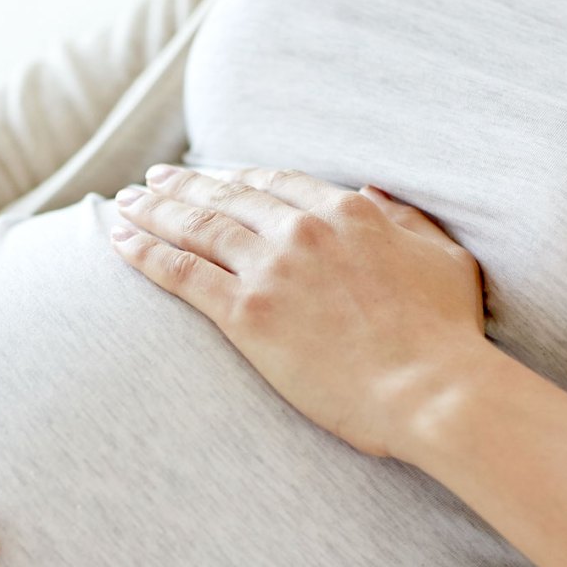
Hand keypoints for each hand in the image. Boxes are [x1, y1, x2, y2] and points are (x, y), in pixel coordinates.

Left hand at [110, 164, 490, 458]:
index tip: (210, 177)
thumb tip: (372, 193)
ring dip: (154, 211)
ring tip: (124, 204)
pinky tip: (120, 241)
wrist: (431, 389)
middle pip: (225, 199)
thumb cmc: (446, 334)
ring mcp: (271, 270)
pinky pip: (182, 274)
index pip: (274, 183)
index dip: (234, 178)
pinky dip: (146, 253)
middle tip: (150, 182)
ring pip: (196, 228)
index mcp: (347, 212)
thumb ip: (405, 219)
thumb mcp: (444, 257)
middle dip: (182, 186)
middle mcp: (302, 231)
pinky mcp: (247, 315)